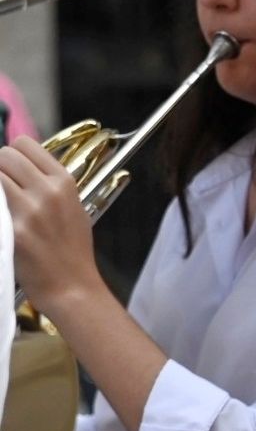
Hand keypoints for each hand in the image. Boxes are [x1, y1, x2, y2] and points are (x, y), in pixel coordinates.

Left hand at [0, 136, 101, 313]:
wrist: (71, 286)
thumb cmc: (71, 250)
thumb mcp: (73, 208)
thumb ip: (48, 185)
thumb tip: (18, 168)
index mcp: (65, 182)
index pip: (25, 144)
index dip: (11, 154)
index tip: (8, 169)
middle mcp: (47, 191)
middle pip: (4, 156)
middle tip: (2, 190)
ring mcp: (28, 210)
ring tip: (2, 206)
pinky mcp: (11, 230)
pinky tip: (1, 220)